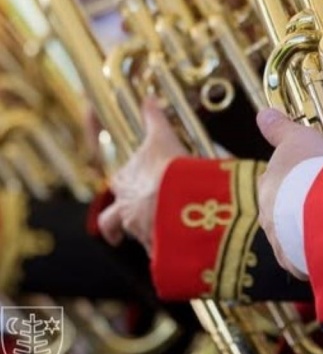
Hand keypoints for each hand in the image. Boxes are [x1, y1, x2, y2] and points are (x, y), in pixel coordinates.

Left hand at [98, 98, 187, 252]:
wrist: (180, 199)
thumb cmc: (168, 168)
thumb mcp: (162, 137)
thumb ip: (154, 118)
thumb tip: (149, 99)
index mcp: (125, 183)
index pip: (114, 190)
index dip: (118, 192)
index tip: (117, 197)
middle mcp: (126, 211)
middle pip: (111, 223)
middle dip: (115, 227)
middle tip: (118, 234)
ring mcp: (141, 232)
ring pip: (136, 240)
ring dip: (144, 239)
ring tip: (157, 241)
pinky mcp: (159, 248)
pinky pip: (161, 254)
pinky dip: (168, 253)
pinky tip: (177, 252)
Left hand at [256, 109, 322, 279]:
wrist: (320, 205)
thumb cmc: (308, 167)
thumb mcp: (297, 137)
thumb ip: (279, 128)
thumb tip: (263, 113)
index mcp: (267, 186)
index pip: (271, 184)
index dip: (287, 182)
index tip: (301, 180)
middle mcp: (267, 215)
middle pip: (278, 212)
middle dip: (294, 210)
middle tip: (317, 205)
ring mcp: (280, 242)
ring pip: (289, 237)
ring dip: (303, 234)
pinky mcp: (297, 263)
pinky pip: (304, 261)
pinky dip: (313, 256)